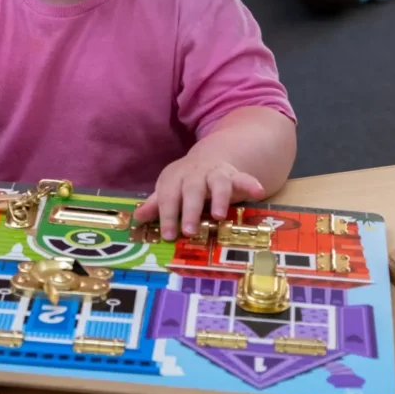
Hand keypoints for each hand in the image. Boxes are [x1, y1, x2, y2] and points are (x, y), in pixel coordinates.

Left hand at [133, 155, 264, 239]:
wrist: (209, 158)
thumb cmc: (185, 182)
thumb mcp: (169, 190)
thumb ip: (156, 204)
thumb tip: (137, 218)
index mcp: (175, 178)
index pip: (168, 196)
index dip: (167, 215)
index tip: (168, 235)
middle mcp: (195, 174)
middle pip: (192, 190)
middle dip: (191, 210)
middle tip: (190, 231)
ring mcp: (216, 173)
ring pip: (217, 183)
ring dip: (219, 198)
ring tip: (219, 216)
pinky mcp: (235, 175)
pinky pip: (244, 178)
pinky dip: (250, 183)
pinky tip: (257, 191)